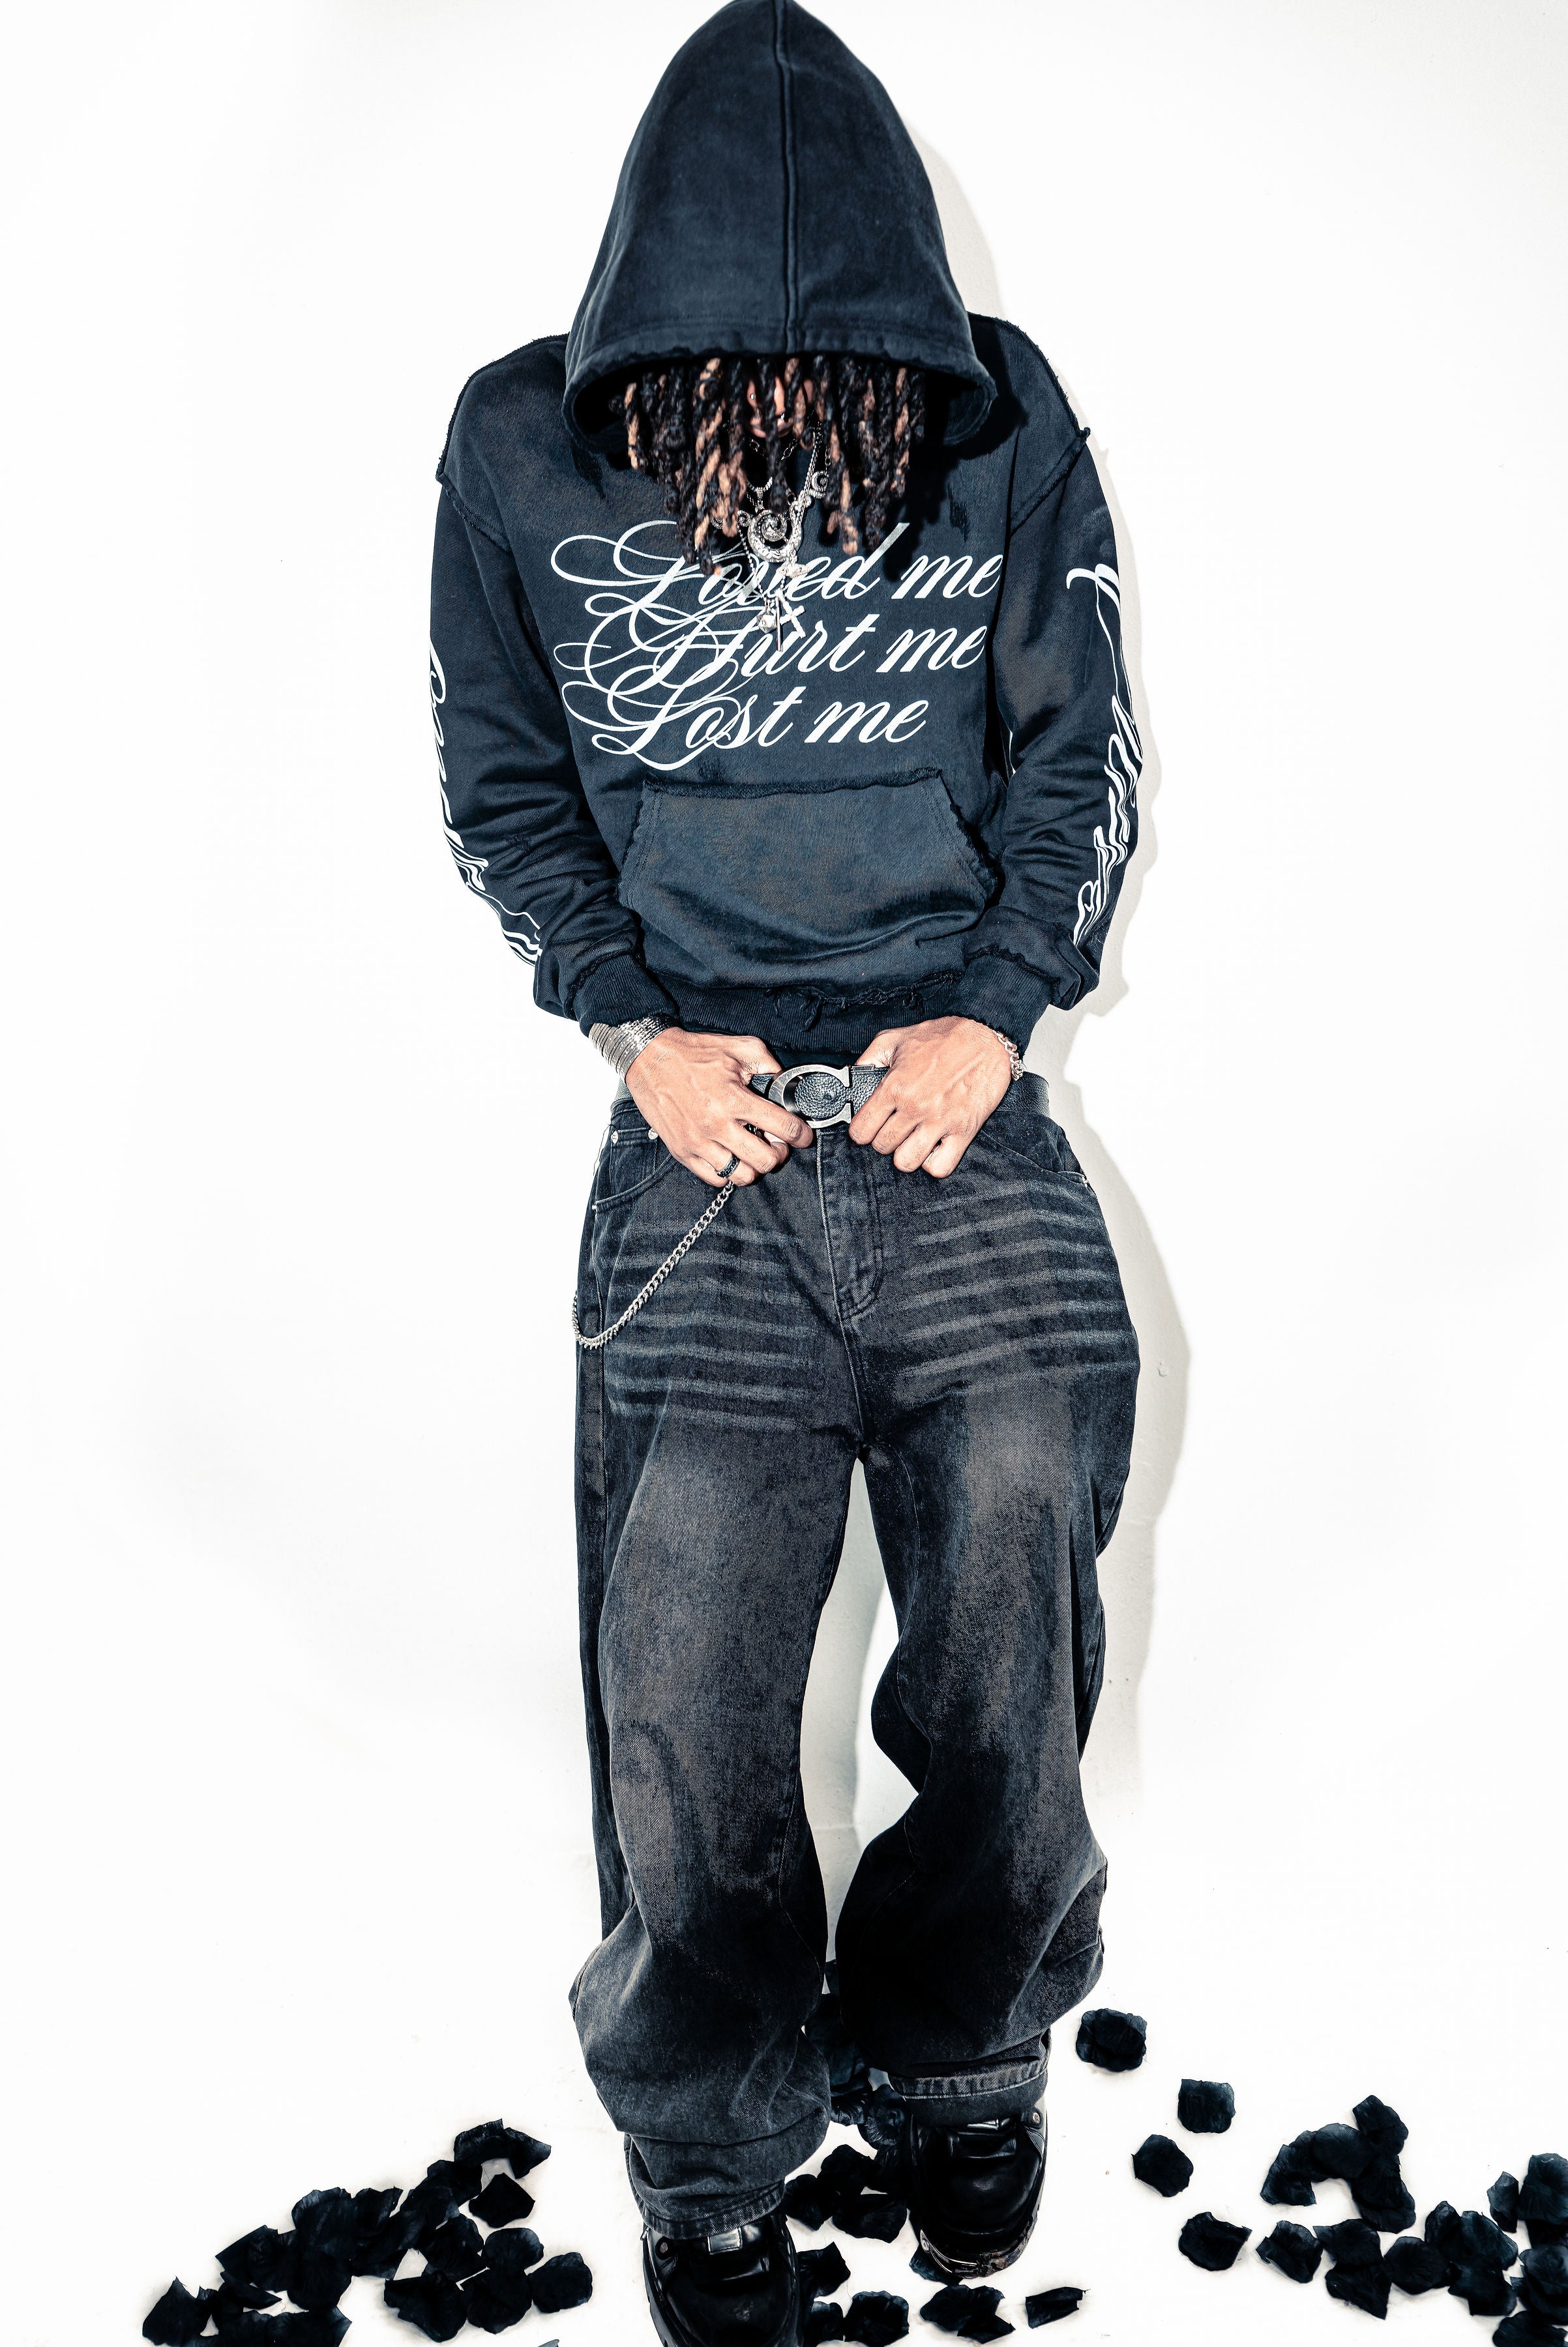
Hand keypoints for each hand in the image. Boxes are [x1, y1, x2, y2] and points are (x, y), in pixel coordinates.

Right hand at [625, 1030, 813, 1188]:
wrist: (650, 1060)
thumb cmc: (693, 1053)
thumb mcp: (738, 1047)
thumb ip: (768, 1063)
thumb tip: (784, 1082)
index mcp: (735, 1099)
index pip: (783, 1128)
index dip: (802, 1135)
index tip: (804, 1136)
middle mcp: (717, 1125)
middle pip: (766, 1160)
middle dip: (779, 1154)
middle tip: (776, 1144)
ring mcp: (699, 1143)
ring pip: (742, 1176)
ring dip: (755, 1167)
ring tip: (753, 1152)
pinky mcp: (683, 1152)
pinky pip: (716, 1178)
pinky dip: (729, 1172)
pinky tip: (731, 1155)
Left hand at [847, 1016, 1012, 1176]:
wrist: (986, 1037)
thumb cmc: (944, 1037)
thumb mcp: (896, 1038)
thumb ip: (869, 1059)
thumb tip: (852, 1078)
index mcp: (895, 1086)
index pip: (861, 1130)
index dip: (861, 1130)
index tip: (869, 1126)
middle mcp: (915, 1107)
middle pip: (882, 1147)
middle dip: (884, 1140)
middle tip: (894, 1128)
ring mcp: (940, 1122)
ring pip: (906, 1162)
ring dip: (905, 1154)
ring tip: (911, 1140)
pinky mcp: (964, 1131)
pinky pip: (940, 1167)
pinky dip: (933, 1164)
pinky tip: (933, 1148)